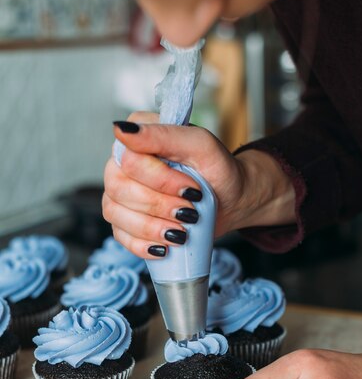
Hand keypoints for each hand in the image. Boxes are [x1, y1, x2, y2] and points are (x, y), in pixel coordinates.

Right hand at [103, 112, 294, 257]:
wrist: (229, 200)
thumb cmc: (216, 169)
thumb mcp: (201, 145)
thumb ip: (165, 134)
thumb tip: (122, 131)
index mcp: (137, 135)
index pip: (129, 159)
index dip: (161, 180)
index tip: (192, 189)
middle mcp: (121, 162)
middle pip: (119, 188)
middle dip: (159, 206)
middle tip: (190, 212)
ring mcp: (119, 193)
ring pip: (115, 213)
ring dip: (152, 228)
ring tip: (181, 232)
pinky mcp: (124, 220)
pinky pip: (120, 236)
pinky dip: (143, 245)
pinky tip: (164, 246)